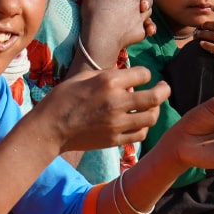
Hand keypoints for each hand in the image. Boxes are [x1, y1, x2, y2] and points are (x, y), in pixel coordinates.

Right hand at [40, 66, 165, 152]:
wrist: (49, 128)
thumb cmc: (62, 99)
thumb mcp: (83, 77)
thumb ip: (107, 76)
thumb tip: (125, 75)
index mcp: (108, 81)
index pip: (144, 74)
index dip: (145, 74)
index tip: (142, 77)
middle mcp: (116, 101)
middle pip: (155, 96)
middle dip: (164, 90)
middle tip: (164, 88)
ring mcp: (117, 122)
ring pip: (151, 117)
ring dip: (154, 110)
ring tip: (151, 107)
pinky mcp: (115, 139)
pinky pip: (140, 134)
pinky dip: (144, 127)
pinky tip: (139, 123)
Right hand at [79, 0, 150, 64]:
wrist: (100, 39)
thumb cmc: (94, 15)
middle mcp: (136, 2)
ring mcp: (140, 17)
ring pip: (148, 8)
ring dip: (145, 5)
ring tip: (140, 7)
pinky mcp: (140, 31)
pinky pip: (148, 27)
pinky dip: (148, 26)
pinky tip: (146, 27)